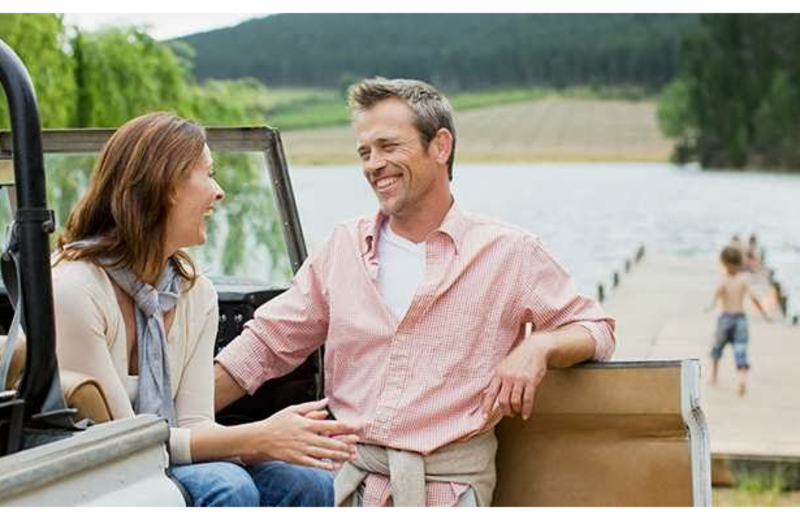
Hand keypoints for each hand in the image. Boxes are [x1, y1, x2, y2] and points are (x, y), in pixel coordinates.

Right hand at [240, 399, 358, 469]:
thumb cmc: (278, 422)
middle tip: (356, 443)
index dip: (343, 427)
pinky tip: (333, 466)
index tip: (354, 427)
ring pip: (324, 453)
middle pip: (329, 441)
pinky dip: (324, 465)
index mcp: (306, 424)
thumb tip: (326, 401)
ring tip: (350, 455)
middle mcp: (306, 437)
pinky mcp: (297, 459)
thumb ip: (312, 406)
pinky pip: (313, 463)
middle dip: (345, 443)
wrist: (261, 438)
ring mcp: (302, 449)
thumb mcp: (293, 409)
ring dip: (338, 455)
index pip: (329, 426)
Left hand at [480, 336, 549, 420]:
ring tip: (517, 412)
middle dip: (505, 411)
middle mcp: (507, 377)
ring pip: (514, 402)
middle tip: (509, 413)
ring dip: (516, 410)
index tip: (484, 418)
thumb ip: (497, 380)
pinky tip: (526, 415)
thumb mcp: (503, 367)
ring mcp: (519, 379)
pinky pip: (527, 399)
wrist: (534, 348)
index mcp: (498, 374)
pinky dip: (526, 410)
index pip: (490, 393)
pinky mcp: (531, 381)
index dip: (486, 407)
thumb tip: (487, 396)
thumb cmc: (518, 360)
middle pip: (502, 400)